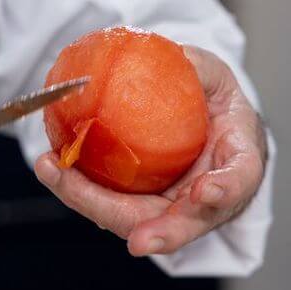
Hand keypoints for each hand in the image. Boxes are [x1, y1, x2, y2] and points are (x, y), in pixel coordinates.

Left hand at [35, 46, 267, 255]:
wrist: (211, 138)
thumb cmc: (219, 112)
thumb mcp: (217, 80)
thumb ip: (200, 70)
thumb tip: (175, 57)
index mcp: (237, 168)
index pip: (238, 182)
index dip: (223, 191)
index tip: (204, 191)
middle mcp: (205, 202)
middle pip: (178, 226)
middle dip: (151, 233)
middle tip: (123, 226)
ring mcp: (169, 210)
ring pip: (133, 221)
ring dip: (90, 202)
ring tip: (53, 170)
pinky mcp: (138, 206)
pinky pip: (108, 204)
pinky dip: (78, 189)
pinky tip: (52, 165)